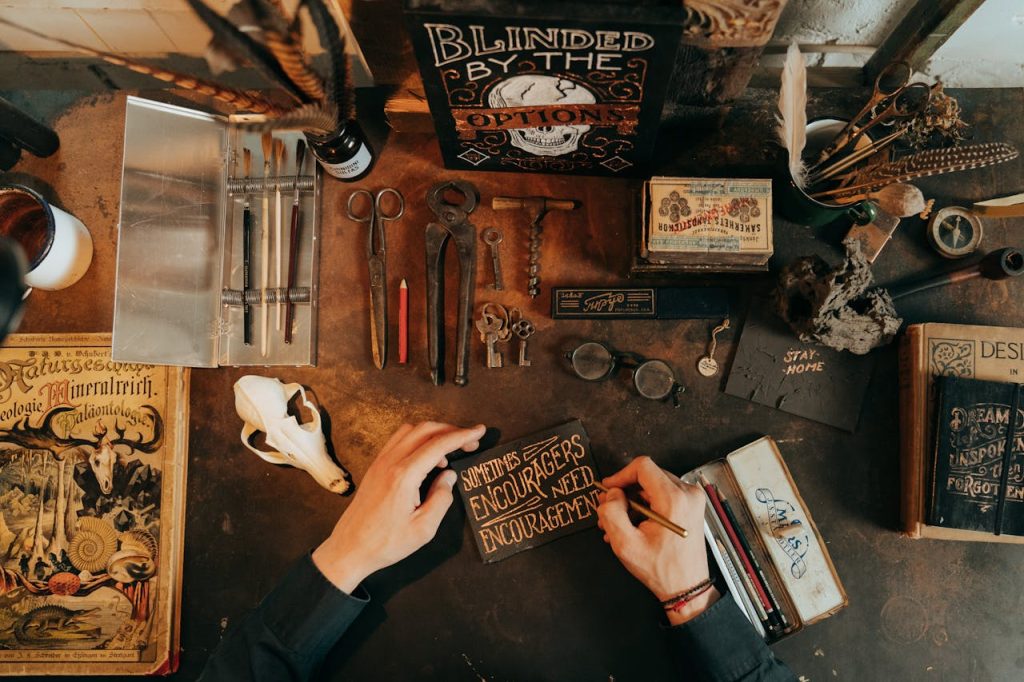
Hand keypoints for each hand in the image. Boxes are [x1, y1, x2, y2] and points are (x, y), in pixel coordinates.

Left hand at [313, 421, 484, 592]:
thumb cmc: (386, 543)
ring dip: (433, 433)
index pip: (438, 445)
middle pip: (425, 429)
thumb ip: (441, 498)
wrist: (350, 548)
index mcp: (404, 476)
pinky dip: (417, 440)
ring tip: (448, 453)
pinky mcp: (375, 467)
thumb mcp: (423, 529)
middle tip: (469, 442)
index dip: (462, 435)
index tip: (480, 431)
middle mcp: (390, 462)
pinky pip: (398, 440)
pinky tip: (426, 459)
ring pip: (410, 430)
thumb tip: (449, 476)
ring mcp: (380, 462)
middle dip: (451, 431)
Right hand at [597, 456, 718, 624]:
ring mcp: (692, 499)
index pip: (642, 466)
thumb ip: (612, 513)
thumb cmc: (662, 570)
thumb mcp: (626, 545)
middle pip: (648, 475)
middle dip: (625, 490)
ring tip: (619, 522)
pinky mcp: (691, 506)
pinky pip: (663, 495)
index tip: (609, 489)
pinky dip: (646, 506)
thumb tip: (611, 495)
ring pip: (654, 485)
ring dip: (633, 500)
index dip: (620, 475)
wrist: (687, 588)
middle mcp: (687, 494)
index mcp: (674, 499)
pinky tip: (633, 524)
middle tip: (609, 507)